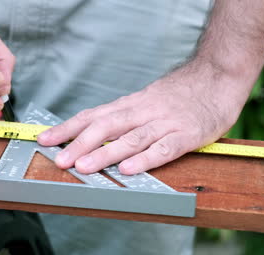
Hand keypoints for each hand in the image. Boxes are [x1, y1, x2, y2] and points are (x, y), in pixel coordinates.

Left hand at [38, 62, 251, 174]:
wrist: (217, 76)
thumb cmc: (180, 93)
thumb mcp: (146, 99)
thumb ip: (124, 117)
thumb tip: (94, 133)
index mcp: (131, 105)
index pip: (93, 116)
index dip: (68, 128)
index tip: (46, 139)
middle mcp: (143, 112)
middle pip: (106, 127)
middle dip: (79, 144)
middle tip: (59, 159)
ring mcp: (164, 123)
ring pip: (130, 139)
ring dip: (105, 153)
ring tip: (84, 166)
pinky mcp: (186, 135)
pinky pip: (164, 149)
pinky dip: (145, 159)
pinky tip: (129, 169)